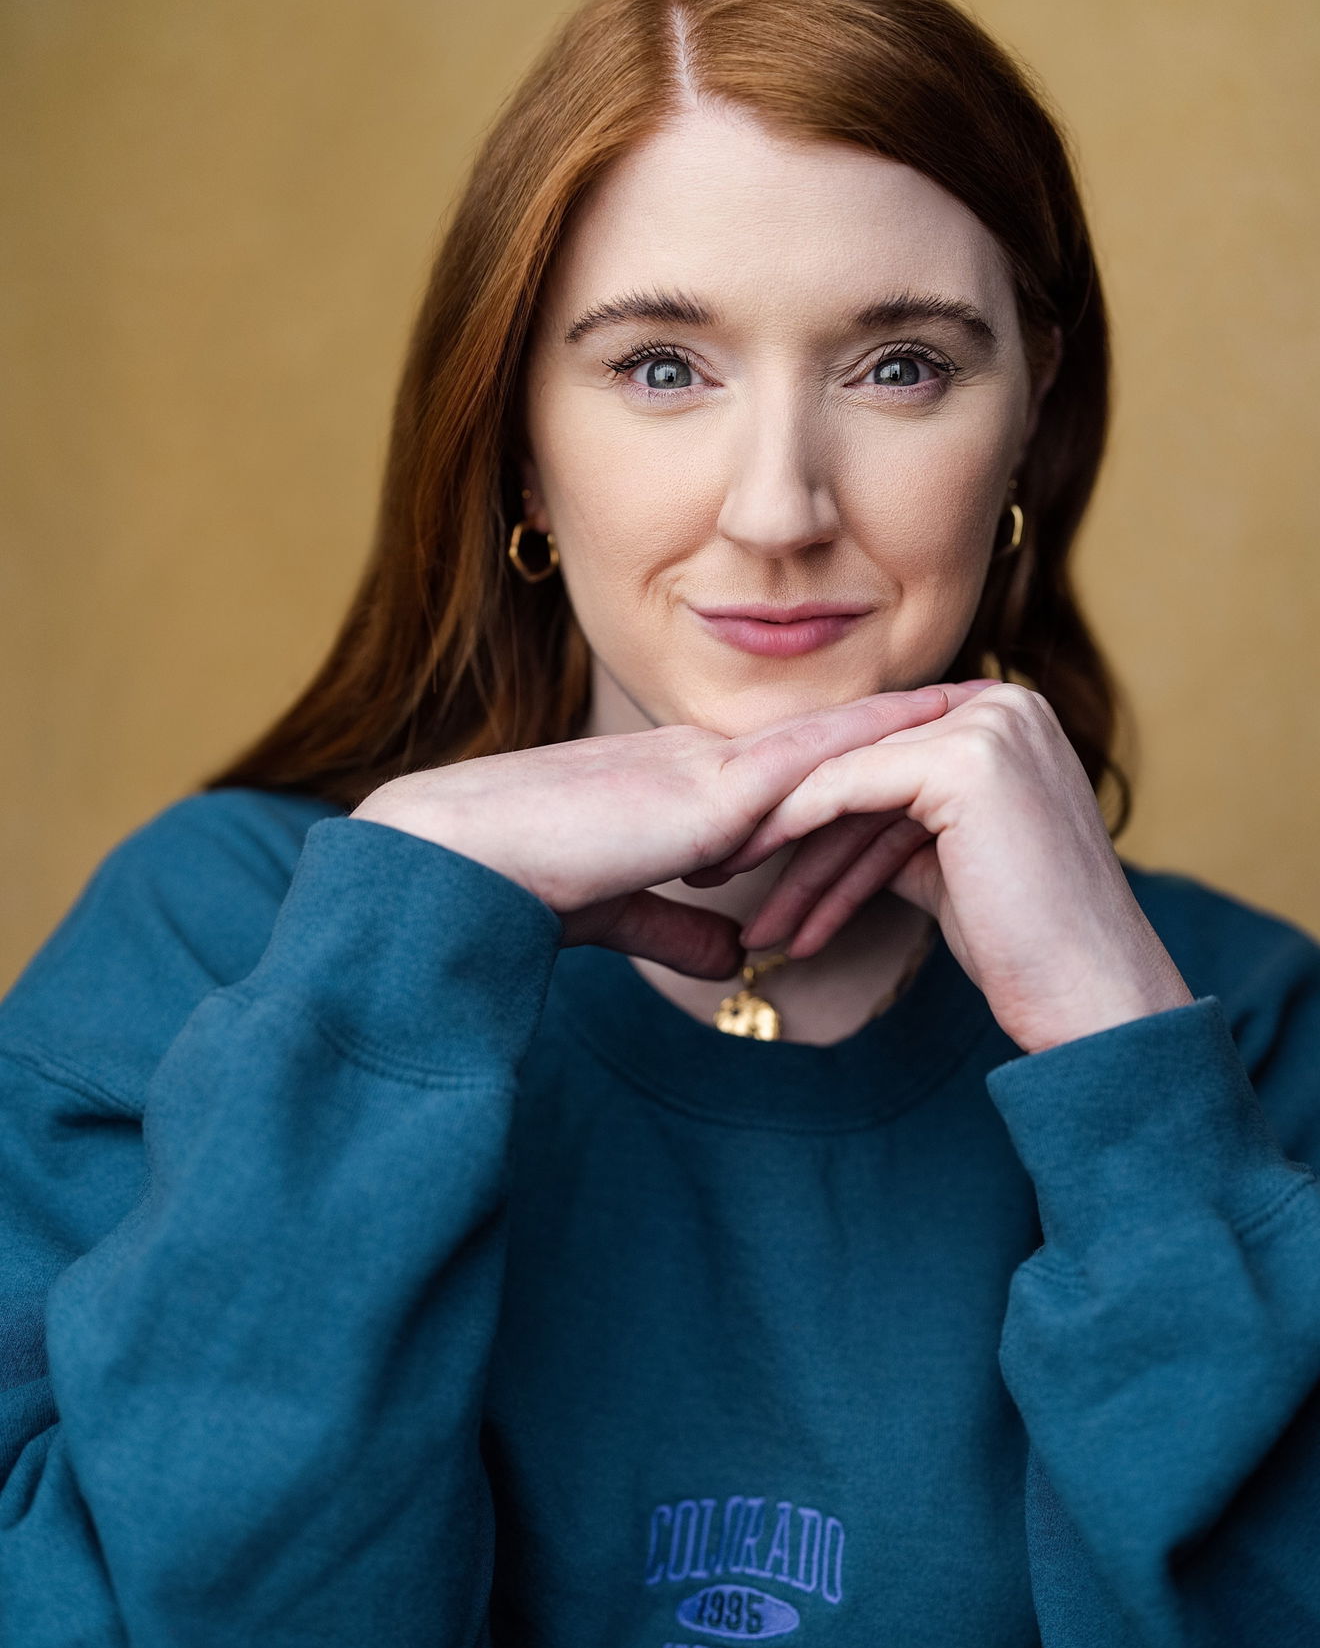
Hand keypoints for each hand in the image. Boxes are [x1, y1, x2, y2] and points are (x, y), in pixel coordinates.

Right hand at [349, 682, 988, 979]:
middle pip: (828, 740)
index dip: (859, 749)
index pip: (791, 765)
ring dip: (908, 722)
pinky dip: (871, 747)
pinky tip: (932, 735)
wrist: (457, 859)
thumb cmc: (518, 882)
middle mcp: (702, 762)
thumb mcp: (619, 909)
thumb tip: (731, 952)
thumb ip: (672, 922)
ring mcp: (705, 768)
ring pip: (830, 740)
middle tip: (991, 694)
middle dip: (907, 719)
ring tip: (988, 700)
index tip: (926, 741)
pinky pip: (807, 764)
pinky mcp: (705, 791)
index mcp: (683, 786)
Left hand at [686, 683, 1194, 1053]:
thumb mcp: (947, 866)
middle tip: (715, 877)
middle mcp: (1003, 703)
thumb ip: (894, 827)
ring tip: (747, 924)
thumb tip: (823, 821)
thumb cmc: (1025, 946)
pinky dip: (795, 838)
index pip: (878, 760)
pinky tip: (762, 894)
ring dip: (784, 858)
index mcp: (1004, 717)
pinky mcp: (968, 758)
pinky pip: (849, 791)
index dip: (805, 812)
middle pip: (858, 770)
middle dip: (783, 833)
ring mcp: (990, 723)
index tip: (744, 859)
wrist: (1092, 997)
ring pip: (846, 784)